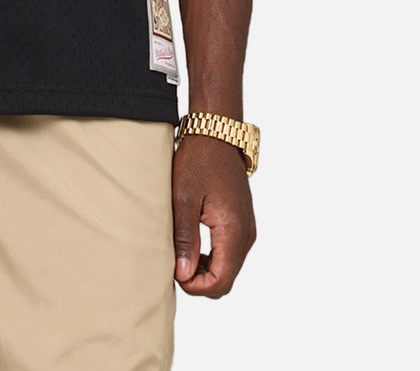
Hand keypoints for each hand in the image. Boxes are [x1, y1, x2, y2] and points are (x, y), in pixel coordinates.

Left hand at [172, 133, 255, 297]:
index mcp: (234, 231)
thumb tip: (183, 275)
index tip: (173, 271)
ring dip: (204, 269)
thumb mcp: (183, 198)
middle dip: (199, 281)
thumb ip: (186, 239)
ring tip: (179, 251)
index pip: (220, 282)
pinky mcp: (242, 223)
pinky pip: (229, 253)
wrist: (216, 134)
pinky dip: (211, 257)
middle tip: (173, 262)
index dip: (195, 286)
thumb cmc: (198, 160)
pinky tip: (191, 243)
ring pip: (228, 268)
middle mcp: (246, 235)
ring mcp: (246, 229)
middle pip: (225, 279)